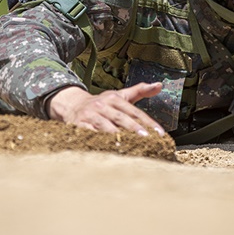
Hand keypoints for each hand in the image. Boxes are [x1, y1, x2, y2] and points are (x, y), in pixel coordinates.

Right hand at [48, 83, 165, 136]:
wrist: (74, 105)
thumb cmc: (102, 103)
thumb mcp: (120, 95)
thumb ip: (140, 91)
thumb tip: (160, 85)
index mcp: (114, 98)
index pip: (134, 111)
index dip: (148, 122)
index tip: (160, 133)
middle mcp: (103, 105)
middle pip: (121, 118)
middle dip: (134, 128)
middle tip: (146, 138)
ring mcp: (90, 115)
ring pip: (105, 126)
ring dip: (117, 136)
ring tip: (128, 145)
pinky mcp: (79, 125)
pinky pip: (90, 134)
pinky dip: (99, 141)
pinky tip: (108, 149)